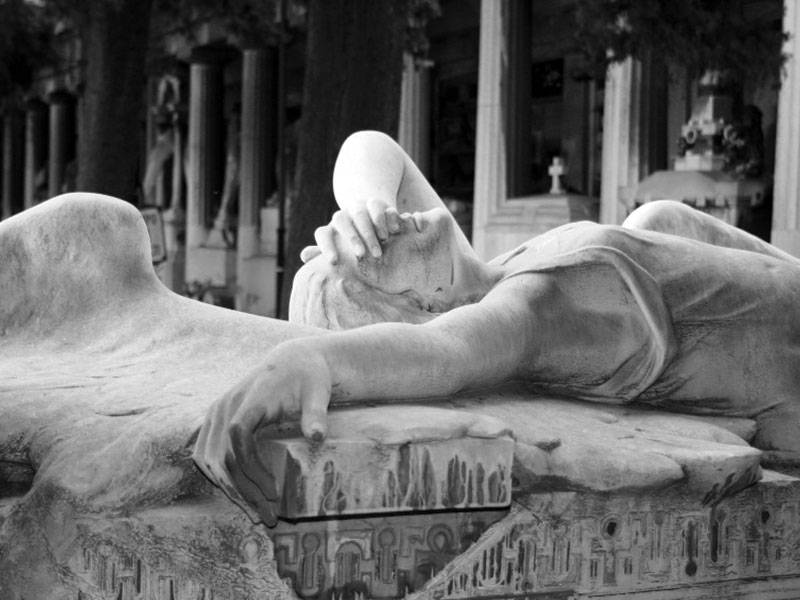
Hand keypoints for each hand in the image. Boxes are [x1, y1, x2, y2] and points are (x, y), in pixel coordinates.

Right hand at [192, 347, 330, 524]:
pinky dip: (216, 476)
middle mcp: (227, 404)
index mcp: (251, 398)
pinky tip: (235, 494)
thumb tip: (317, 437)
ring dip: (227, 487)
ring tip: (252, 511)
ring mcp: (217, 410)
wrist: (294, 359)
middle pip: (221, 454)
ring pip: (207, 457)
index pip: (238, 436)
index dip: (250, 467)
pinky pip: (205, 452)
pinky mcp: (216, 417)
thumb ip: (316, 413)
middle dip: (240, 489)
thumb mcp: (318, 392)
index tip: (272, 491)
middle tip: (266, 516)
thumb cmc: (308, 377)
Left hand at [307, 198, 401, 263]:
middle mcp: (342, 216)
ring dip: (370, 231)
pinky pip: (378, 206)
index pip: (323, 235)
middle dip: (352, 239)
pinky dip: (386, 218)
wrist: (367, 220)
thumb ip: (321, 254)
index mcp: (330, 229)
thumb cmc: (350, 245)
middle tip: (361, 255)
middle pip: (342, 223)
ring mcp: (359, 207)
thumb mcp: (339, 251)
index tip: (334, 261)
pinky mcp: (376, 203)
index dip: (326, 247)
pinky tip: (393, 232)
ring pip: (361, 214)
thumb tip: (304, 256)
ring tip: (380, 248)